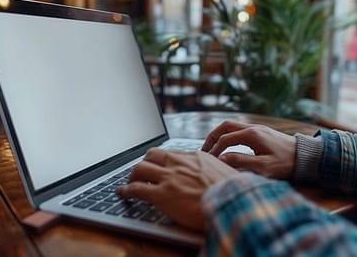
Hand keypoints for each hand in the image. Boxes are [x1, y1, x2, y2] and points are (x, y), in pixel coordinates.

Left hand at [116, 148, 237, 231]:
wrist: (232, 203)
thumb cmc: (234, 193)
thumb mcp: (227, 173)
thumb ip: (216, 171)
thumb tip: (220, 173)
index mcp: (196, 157)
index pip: (172, 154)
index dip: (163, 161)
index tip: (160, 166)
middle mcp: (179, 164)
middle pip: (153, 155)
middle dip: (145, 163)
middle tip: (143, 171)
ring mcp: (169, 178)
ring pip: (140, 168)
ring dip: (133, 175)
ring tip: (130, 182)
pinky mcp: (161, 195)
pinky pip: (136, 189)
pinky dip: (126, 190)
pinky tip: (123, 193)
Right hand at [202, 120, 295, 178]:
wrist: (305, 155)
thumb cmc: (286, 163)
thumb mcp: (263, 166)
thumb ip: (241, 161)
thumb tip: (221, 159)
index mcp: (252, 135)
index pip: (225, 139)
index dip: (214, 150)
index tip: (208, 160)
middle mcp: (252, 127)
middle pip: (225, 126)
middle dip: (212, 137)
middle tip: (204, 150)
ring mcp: (257, 128)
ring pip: (231, 125)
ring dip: (219, 135)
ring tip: (212, 147)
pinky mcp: (260, 131)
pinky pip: (238, 129)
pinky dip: (228, 135)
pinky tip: (227, 146)